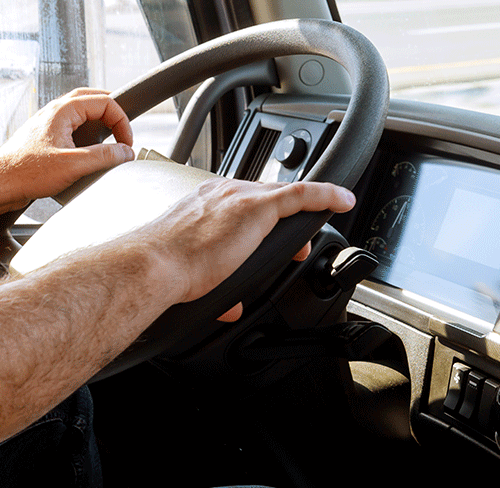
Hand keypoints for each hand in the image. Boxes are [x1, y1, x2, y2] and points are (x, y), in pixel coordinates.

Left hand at [0, 88, 134, 206]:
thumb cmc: (25, 172)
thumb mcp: (73, 165)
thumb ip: (104, 157)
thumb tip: (125, 152)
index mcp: (62, 111)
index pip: (105, 102)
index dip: (121, 122)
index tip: (126, 143)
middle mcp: (55, 112)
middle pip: (92, 99)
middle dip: (113, 113)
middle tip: (124, 130)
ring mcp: (49, 124)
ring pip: (82, 111)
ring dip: (100, 121)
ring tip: (111, 136)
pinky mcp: (46, 138)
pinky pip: (72, 126)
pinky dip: (87, 132)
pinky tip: (90, 150)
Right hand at [138, 178, 355, 309]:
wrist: (156, 265)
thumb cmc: (165, 270)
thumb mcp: (196, 277)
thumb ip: (219, 289)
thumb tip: (230, 306)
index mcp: (203, 203)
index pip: (241, 203)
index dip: (259, 221)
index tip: (264, 237)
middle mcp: (222, 192)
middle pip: (266, 198)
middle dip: (282, 221)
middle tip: (294, 248)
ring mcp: (241, 197)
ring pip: (285, 196)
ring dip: (303, 215)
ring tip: (315, 234)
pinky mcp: (258, 206)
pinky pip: (302, 194)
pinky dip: (325, 195)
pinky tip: (343, 200)